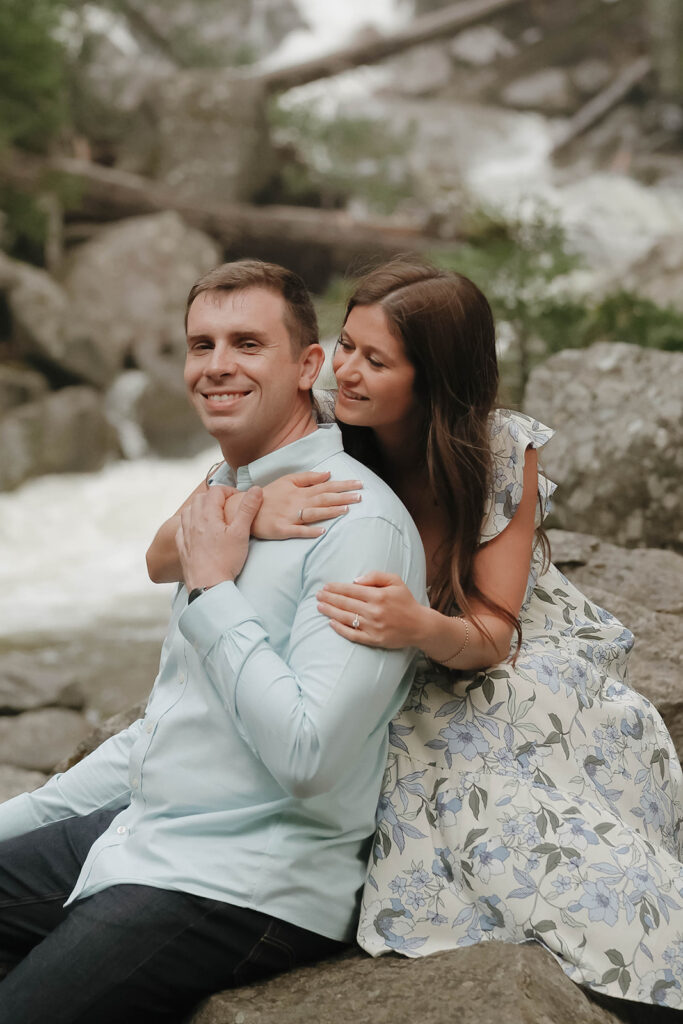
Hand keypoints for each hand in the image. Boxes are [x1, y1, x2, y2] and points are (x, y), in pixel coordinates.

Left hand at [176, 485, 262, 591]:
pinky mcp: (182, 547)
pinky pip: (181, 527)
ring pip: (188, 510)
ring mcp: (185, 534)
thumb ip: (248, 509)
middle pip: (200, 498)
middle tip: (228, 506)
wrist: (209, 586)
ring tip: (213, 516)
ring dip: (200, 508)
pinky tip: (198, 530)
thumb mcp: (241, 533)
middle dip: (214, 497)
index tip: (238, 499)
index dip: (229, 491)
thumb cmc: (225, 561)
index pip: (216, 491)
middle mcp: (193, 521)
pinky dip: (190, 522)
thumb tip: (255, 489)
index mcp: (208, 515)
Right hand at [225, 471, 362, 539]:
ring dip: (329, 511)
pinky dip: (309, 531)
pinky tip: (322, 531)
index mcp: (300, 491)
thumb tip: (328, 474)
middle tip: (360, 496)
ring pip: (313, 513)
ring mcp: (289, 516)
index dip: (343, 485)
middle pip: (323, 499)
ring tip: (346, 509)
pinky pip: (297, 531)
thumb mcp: (286, 481)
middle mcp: (297, 502)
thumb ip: (308, 477)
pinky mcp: (281, 529)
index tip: (359, 484)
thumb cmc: (268, 495)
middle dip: (342, 497)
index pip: (326, 486)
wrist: (244, 508)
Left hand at [316, 572, 425, 647]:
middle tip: (318, 595)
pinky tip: (331, 623)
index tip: (326, 586)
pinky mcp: (373, 639)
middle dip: (329, 598)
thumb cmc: (406, 601)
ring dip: (330, 612)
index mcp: (378, 595)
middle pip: (345, 603)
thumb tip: (355, 581)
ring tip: (319, 607)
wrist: (420, 626)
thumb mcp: (396, 581)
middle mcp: (374, 611)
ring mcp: (373, 627)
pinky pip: (352, 634)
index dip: (336, 588)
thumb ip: (376, 576)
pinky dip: (340, 629)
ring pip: (346, 618)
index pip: (351, 590)